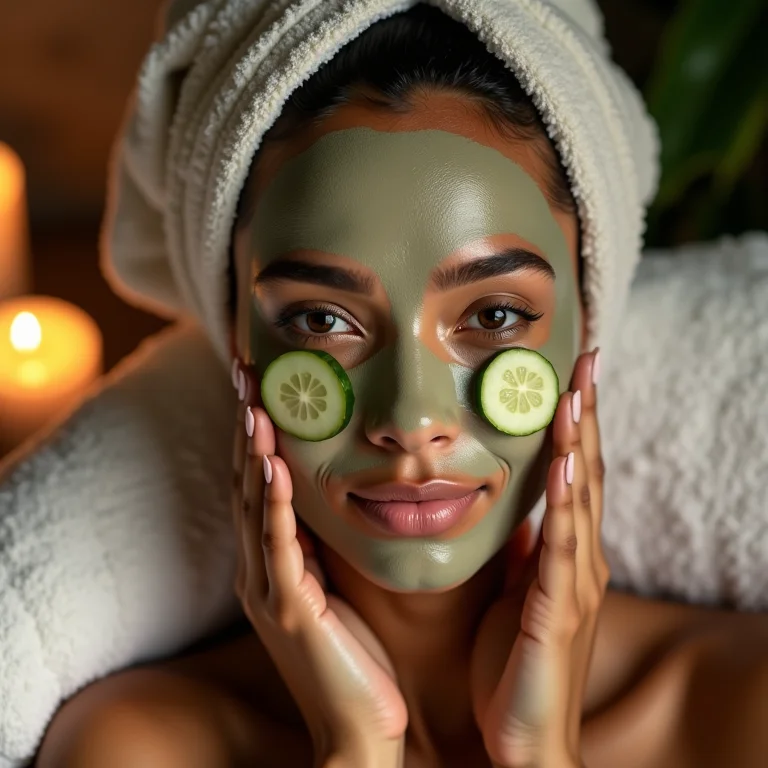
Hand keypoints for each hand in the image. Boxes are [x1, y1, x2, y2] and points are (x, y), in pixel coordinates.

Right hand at [231, 359, 407, 767]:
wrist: (360, 731)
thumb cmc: (356, 657)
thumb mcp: (338, 586)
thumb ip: (327, 544)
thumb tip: (340, 495)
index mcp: (274, 562)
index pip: (260, 482)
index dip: (255, 431)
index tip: (259, 382)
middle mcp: (260, 569)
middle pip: (246, 482)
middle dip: (244, 425)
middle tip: (244, 369)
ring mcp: (269, 591)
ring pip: (253, 508)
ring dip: (251, 452)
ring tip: (251, 400)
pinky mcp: (289, 612)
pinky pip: (279, 549)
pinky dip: (274, 505)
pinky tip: (274, 466)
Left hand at [470, 349, 608, 767]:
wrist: (525, 740)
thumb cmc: (515, 666)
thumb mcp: (515, 595)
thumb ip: (524, 554)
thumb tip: (518, 512)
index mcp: (567, 555)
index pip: (576, 475)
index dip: (577, 426)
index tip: (572, 377)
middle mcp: (581, 561)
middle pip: (587, 473)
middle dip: (586, 416)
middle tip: (586, 361)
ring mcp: (574, 584)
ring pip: (581, 500)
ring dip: (580, 444)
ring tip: (576, 394)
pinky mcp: (557, 609)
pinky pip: (561, 547)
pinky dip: (566, 504)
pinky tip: (565, 466)